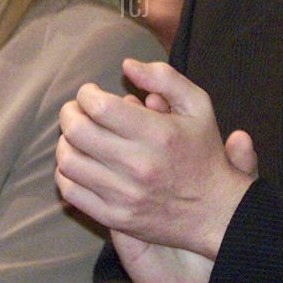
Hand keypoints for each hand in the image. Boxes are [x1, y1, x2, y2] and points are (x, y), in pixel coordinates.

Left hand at [57, 59, 255, 257]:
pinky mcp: (115, 218)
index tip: (91, 93)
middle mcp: (139, 166)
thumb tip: (126, 65)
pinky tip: (79, 163)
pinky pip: (71, 192)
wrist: (216, 213)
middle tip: (77, 110)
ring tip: (77, 136)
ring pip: (69, 162)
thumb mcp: (198, 106)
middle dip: (70, 113)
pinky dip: (66, 173)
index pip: (99, 107)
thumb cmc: (204, 153)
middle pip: (77, 132)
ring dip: (65, 142)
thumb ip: (164, 78)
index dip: (86, 94)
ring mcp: (124, 195)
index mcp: (158, 135)